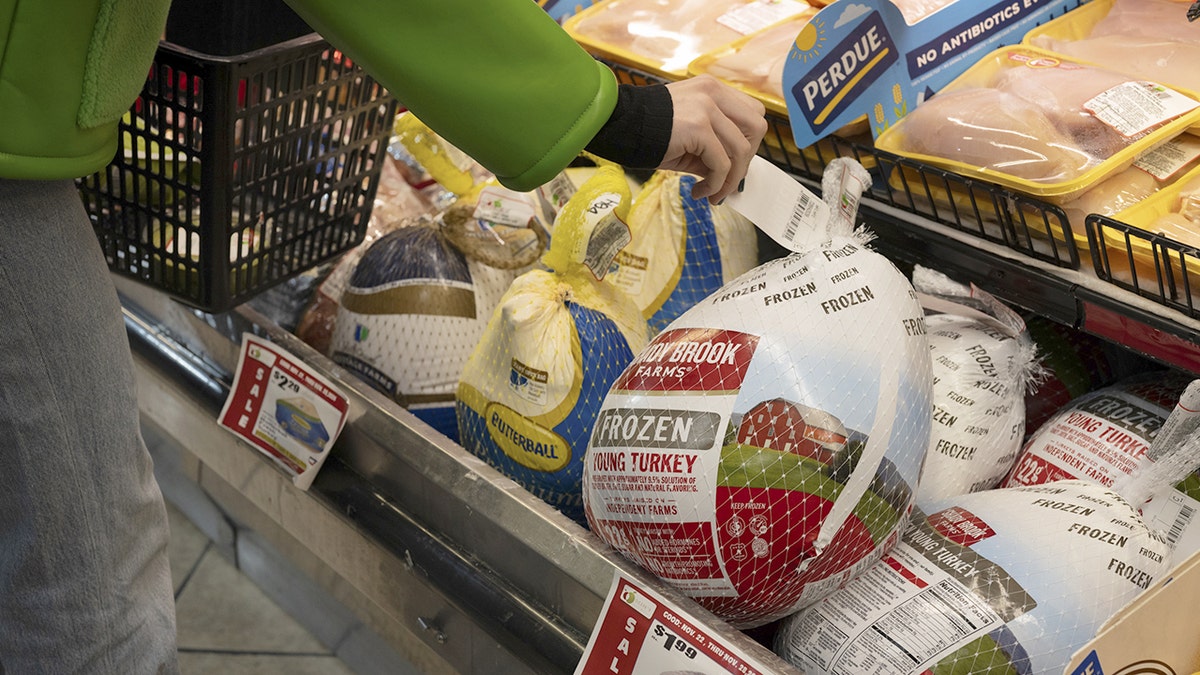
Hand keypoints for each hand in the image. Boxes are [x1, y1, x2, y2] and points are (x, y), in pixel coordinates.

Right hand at [659, 75, 767, 204]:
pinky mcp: (698, 127)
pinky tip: (700, 192)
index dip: (748, 141)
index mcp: (712, 89)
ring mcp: (707, 107)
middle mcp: (713, 93)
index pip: (751, 112)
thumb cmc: (647, 132)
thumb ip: (713, 145)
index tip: (734, 164)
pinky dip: (715, 185)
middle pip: (756, 127)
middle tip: (728, 179)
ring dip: (730, 179)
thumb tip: (731, 175)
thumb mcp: (688, 134)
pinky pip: (721, 164)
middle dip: (747, 159)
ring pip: (742, 149)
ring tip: (713, 193)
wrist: (616, 127)